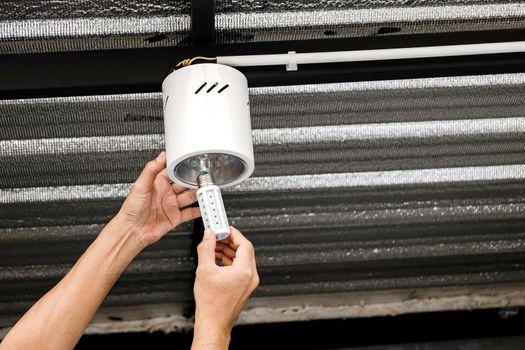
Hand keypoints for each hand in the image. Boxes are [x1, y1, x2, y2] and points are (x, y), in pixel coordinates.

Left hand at [115, 151, 200, 247]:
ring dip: (197, 194)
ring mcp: (171, 206)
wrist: (132, 231)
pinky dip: (198, 210)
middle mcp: (165, 194)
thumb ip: (151, 170)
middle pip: (183, 185)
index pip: (172, 172)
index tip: (191, 163)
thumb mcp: (140, 185)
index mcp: (157, 184)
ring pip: (189, 197)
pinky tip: (203, 207)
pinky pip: (189, 213)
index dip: (181, 168)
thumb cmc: (131, 210)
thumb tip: (161, 156)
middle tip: (202, 177)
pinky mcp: (175, 217)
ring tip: (206, 190)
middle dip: (193, 181)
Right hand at [192, 227, 258, 349]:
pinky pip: (240, 268)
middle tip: (218, 236)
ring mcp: (249, 282)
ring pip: (242, 259)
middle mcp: (251, 276)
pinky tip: (217, 259)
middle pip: (245, 250)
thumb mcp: (204, 270)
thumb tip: (209, 235)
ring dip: (229, 251)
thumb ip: (206, 248)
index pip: (245, 244)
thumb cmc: (211, 303)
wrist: (213, 323)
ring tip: (214, 248)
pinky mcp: (245, 287)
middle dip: (230, 241)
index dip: (234, 234)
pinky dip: (230, 261)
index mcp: (245, 271)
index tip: (225, 229)